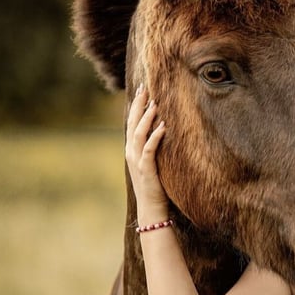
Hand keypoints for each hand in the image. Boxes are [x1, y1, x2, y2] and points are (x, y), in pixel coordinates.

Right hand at [125, 85, 168, 221]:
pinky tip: (163, 127)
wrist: (150, 207)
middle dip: (138, 105)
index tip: (142, 90)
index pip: (132, 122)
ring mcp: (137, 161)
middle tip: (145, 88)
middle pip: (133, 124)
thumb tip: (161, 129)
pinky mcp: (146, 169)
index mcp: (132, 149)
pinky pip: (150, 150)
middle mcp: (131, 152)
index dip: (136, 106)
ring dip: (147, 118)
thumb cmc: (154, 185)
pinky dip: (156, 137)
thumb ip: (152, 147)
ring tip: (155, 104)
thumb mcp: (151, 162)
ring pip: (139, 134)